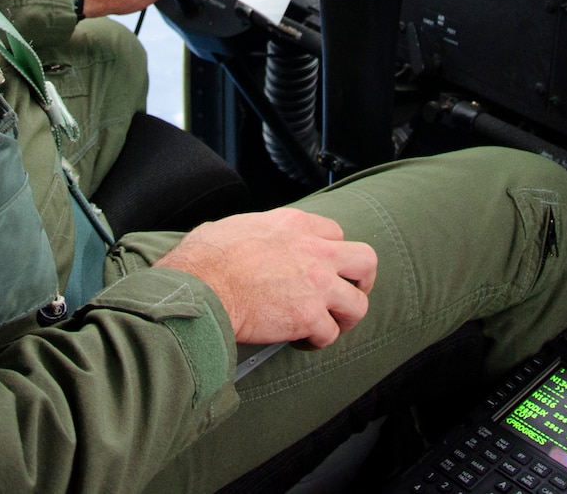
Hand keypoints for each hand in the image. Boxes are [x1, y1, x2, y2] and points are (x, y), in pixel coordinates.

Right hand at [155, 209, 376, 347]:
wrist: (201, 287)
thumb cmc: (205, 258)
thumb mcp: (235, 226)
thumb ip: (256, 230)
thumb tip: (244, 238)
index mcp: (294, 224)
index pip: (335, 232)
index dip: (331, 252)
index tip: (321, 267)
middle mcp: (313, 250)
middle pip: (365, 260)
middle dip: (361, 281)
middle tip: (347, 294)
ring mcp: (316, 284)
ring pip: (358, 303)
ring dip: (345, 317)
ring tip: (329, 325)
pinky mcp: (309, 316)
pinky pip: (330, 334)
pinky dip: (318, 341)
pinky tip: (302, 341)